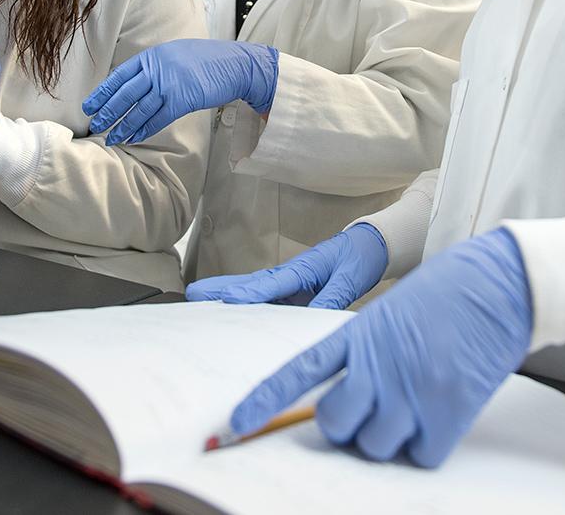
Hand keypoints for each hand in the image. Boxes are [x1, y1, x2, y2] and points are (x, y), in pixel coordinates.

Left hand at [82, 39, 278, 145]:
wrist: (235, 65)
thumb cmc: (208, 61)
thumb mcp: (175, 54)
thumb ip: (155, 66)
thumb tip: (136, 81)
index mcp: (153, 56)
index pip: (120, 76)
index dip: (103, 92)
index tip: (89, 104)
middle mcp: (158, 68)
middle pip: (125, 93)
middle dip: (107, 110)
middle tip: (95, 123)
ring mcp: (169, 84)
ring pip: (138, 108)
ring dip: (123, 125)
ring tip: (111, 137)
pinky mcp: (182, 99)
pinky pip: (157, 118)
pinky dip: (143, 129)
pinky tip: (133, 138)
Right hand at [186, 223, 388, 309]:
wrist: (371, 246)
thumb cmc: (360, 258)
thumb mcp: (351, 278)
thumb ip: (332, 298)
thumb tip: (313, 318)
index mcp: (303, 268)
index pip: (272, 283)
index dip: (250, 293)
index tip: (228, 300)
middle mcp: (290, 275)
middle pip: (252, 284)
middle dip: (223, 289)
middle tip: (193, 294)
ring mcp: (290, 283)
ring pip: (254, 291)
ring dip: (228, 296)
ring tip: (199, 302)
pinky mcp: (294, 292)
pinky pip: (267, 300)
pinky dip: (247, 304)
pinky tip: (232, 315)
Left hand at [229, 228, 531, 467]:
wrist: (502, 284)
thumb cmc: (450, 292)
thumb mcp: (392, 314)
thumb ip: (364, 352)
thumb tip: (347, 398)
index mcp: (359, 334)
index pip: (298, 371)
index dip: (266, 402)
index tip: (237, 426)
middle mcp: (378, 364)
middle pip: (335, 422)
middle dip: (347, 424)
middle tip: (371, 407)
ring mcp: (412, 389)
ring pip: (376, 445)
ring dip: (390, 436)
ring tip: (413, 404)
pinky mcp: (448, 411)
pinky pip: (421, 454)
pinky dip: (427, 444)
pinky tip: (440, 414)